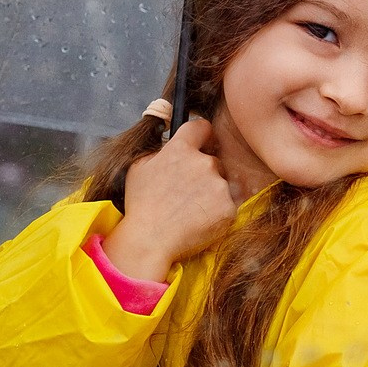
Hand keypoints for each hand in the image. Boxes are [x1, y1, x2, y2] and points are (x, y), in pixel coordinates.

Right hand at [103, 117, 236, 280]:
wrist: (150, 239)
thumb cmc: (141, 205)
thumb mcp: (139, 168)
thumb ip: (158, 151)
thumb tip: (169, 145)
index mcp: (181, 149)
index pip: (202, 127)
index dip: (202, 135)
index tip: (202, 143)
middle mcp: (204, 163)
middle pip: (213, 161)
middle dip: (204, 173)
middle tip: (186, 193)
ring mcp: (218, 185)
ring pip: (221, 184)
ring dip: (211, 194)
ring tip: (190, 210)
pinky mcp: (228, 208)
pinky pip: (227, 205)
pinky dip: (217, 213)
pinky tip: (199, 221)